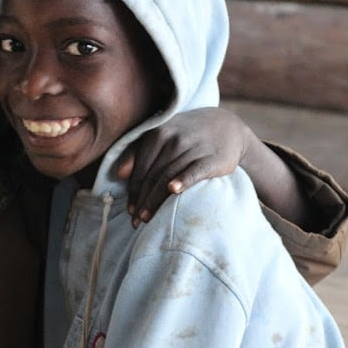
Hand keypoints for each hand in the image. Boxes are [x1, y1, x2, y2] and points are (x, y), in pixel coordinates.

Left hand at [117, 108, 251, 227]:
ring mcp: (193, 147)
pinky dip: (183, 180)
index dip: (134, 191)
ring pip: (169, 177)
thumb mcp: (163, 137)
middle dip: (143, 200)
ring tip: (147, 218)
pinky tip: (173, 190)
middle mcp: (173, 139)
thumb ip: (140, 153)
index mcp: (157, 134)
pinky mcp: (211, 158)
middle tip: (136, 221)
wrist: (226, 126)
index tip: (130, 210)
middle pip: (153, 175)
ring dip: (155, 199)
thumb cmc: (187, 136)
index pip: (141, 168)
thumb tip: (120, 174)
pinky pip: (194, 171)